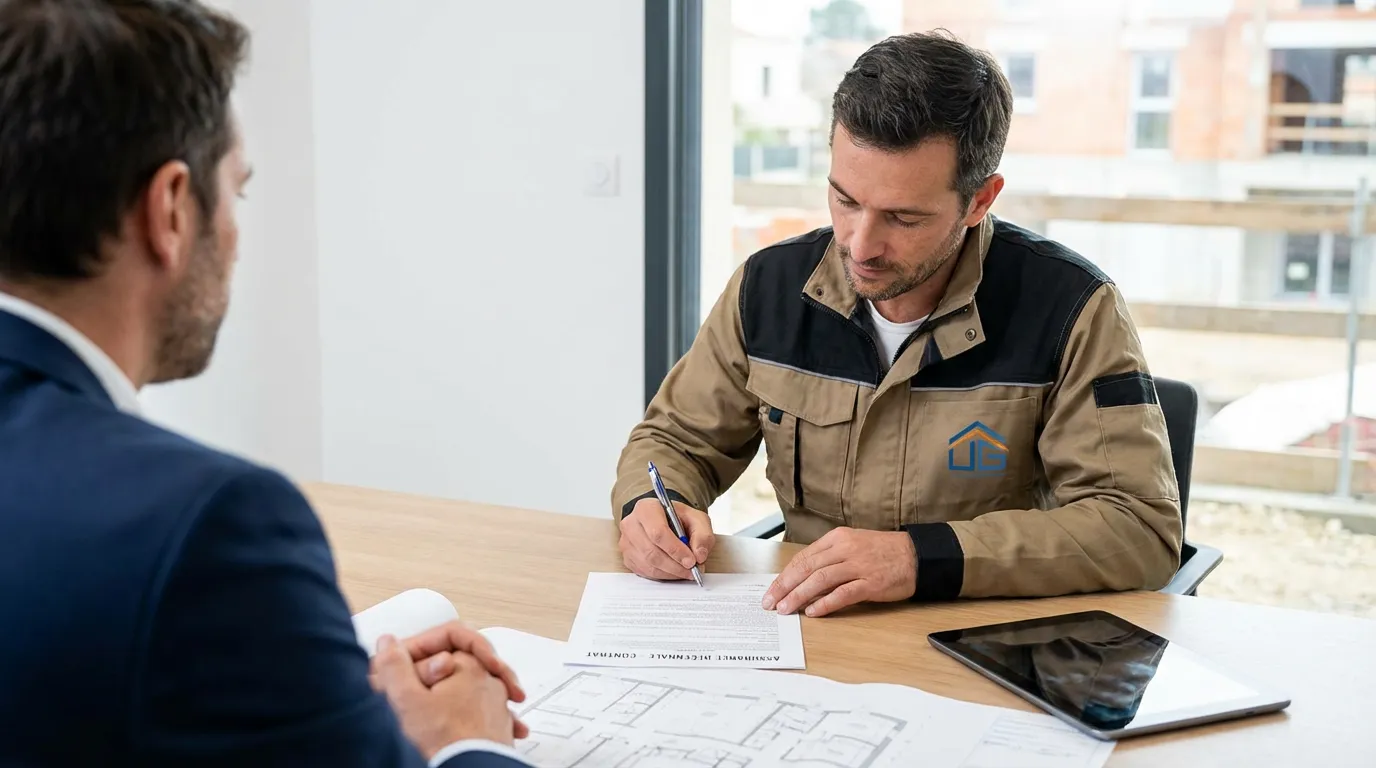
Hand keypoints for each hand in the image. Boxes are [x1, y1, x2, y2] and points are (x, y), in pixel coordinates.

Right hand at [373, 634, 521, 757]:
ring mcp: (498, 704)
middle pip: (453, 663)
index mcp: (471, 663)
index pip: (445, 634)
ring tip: (423, 718)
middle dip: (428, 677)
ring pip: (464, 689)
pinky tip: (447, 729)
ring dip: (442, 698)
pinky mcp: (500, 727)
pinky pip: (477, 712)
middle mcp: (491, 679)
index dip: (415, 649)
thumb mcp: (406, 701)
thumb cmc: (445, 744)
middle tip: (408, 695)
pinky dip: (459, 717)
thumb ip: (394, 666)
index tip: (398, 668)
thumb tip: (388, 644)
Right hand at [619, 497, 714, 580]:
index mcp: (647, 508)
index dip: (675, 550)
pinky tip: (674, 571)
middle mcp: (631, 524)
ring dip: (671, 573)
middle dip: (675, 565)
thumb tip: (699, 555)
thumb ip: (702, 535)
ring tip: (686, 572)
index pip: (658, 532)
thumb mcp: (697, 519)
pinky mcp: (627, 557)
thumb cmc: (678, 518)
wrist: (664, 520)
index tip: (691, 561)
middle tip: (692, 570)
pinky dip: (663, 576)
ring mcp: (626, 542)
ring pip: (648, 565)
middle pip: (651, 551)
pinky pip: (645, 572)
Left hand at [762, 528, 915, 617]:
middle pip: (807, 568)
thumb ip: (829, 559)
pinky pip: (843, 594)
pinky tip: (813, 612)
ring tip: (786, 609)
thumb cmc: (883, 552)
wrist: (916, 555)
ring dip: (799, 596)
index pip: (803, 558)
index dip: (784, 575)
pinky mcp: (871, 583)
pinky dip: (826, 603)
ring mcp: (858, 565)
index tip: (772, 590)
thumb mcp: (853, 545)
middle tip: (770, 603)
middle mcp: (845, 549)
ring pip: (820, 580)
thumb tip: (803, 579)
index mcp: (837, 538)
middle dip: (784, 586)